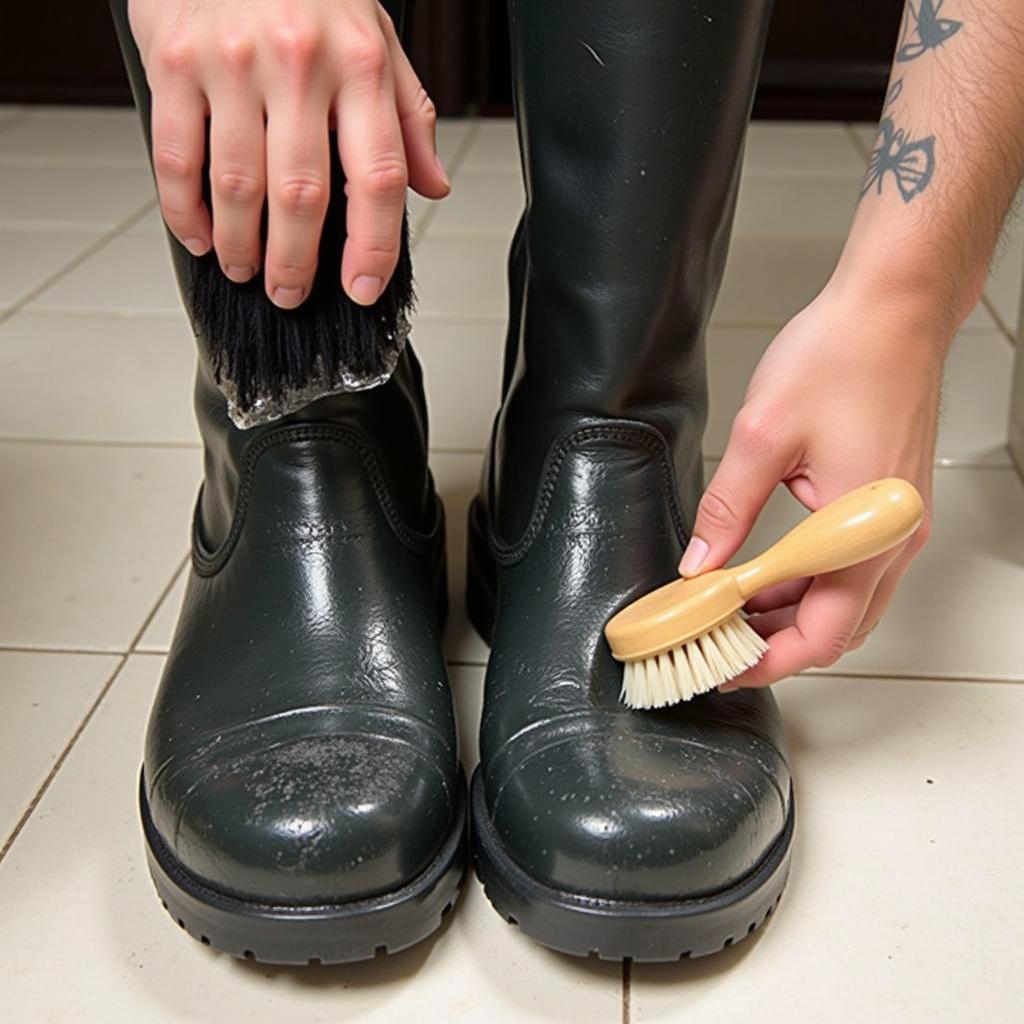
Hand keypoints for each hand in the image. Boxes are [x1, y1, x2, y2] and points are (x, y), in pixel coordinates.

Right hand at [128, 0, 449, 307]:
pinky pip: (175, 155)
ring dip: (241, 247)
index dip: (373, 247)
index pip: (377, 178)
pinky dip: (184, 211)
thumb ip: (408, 118)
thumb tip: (433, 186)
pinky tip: (199, 234)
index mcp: (360, 66)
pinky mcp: (174, 59)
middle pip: (302, 196)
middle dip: (296, 264)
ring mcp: (231, 61)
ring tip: (245, 269)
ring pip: (236, 186)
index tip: (362, 287)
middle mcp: (298, 63)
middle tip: (290, 294)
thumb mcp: (378, 42)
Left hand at [679, 277, 944, 688]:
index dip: (768, 660)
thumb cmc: (842, 358)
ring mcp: (894, 525)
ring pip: (846, 603)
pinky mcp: (889, 508)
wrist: (894, 310)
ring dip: (791, 614)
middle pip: (837, 629)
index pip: (820, 635)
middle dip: (776, 644)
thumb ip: (727, 511)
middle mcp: (890, 540)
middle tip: (717, 639)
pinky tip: (767, 571)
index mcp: (864, 532)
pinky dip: (809, 584)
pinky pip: (852, 570)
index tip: (722, 663)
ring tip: (731, 609)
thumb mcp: (763, 437)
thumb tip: (699, 564)